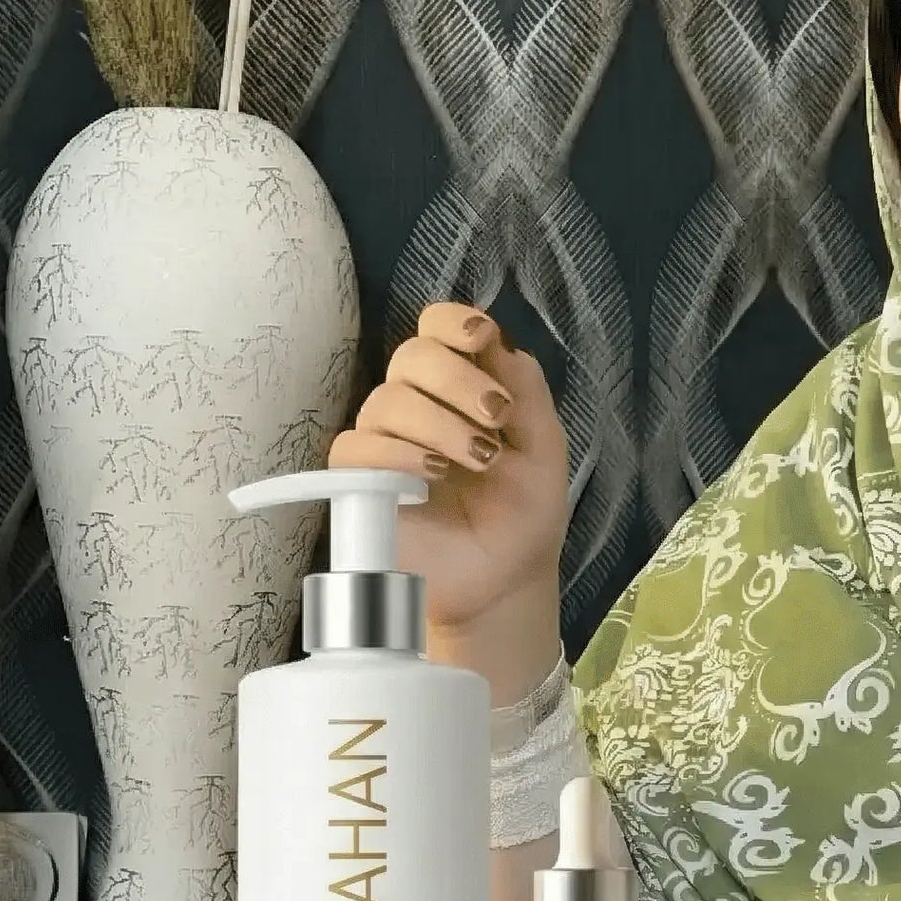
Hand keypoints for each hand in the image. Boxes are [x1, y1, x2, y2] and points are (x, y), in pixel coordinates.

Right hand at [328, 303, 569, 636]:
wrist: (508, 577)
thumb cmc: (524, 511)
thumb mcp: (544, 446)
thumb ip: (525, 389)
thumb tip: (497, 338)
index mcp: (460, 386)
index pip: (437, 328)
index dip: (452, 322)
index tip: (482, 338)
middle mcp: (418, 404)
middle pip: (411, 356)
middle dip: (457, 377)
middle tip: (497, 417)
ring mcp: (387, 442)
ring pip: (387, 401)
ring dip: (439, 422)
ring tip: (481, 458)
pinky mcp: (361, 483)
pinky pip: (356, 448)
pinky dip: (397, 453)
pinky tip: (434, 473)